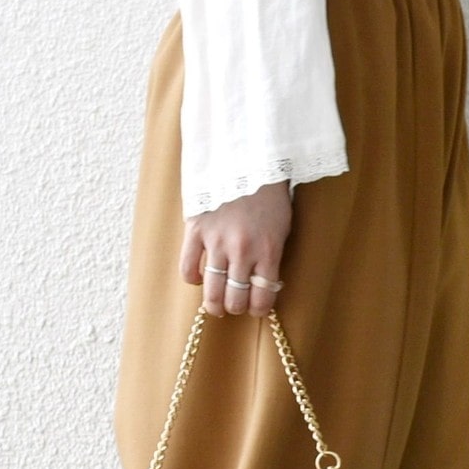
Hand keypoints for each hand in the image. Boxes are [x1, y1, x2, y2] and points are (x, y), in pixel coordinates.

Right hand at [178, 180, 290, 317]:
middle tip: (235, 304)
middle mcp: (243, 252)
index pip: (262, 297)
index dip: (259, 308)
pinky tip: (198, 278)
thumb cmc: (268, 195)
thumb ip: (271, 257)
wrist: (246, 159)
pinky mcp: (196, 231)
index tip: (256, 307)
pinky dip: (192, 278)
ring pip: (212, 291)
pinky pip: (187, 267)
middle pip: (235, 299)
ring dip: (215, 304)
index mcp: (268, 251)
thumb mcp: (281, 228)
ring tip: (216, 305)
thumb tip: (264, 283)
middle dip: (237, 307)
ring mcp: (217, 242)